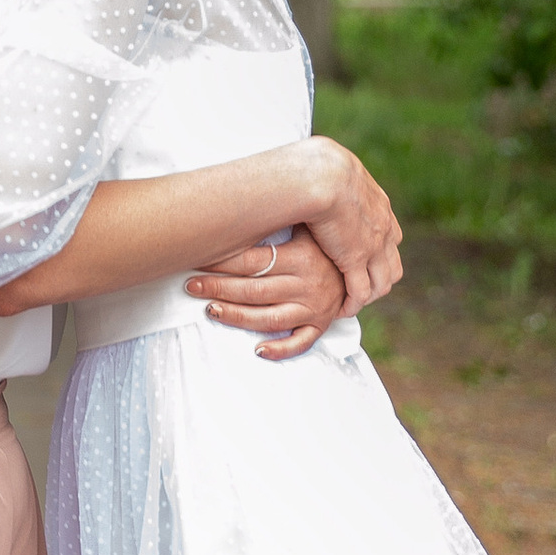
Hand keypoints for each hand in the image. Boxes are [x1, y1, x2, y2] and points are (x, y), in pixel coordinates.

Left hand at [187, 226, 349, 361]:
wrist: (364, 261)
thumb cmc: (326, 240)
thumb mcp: (308, 226)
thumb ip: (281, 219)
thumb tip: (241, 203)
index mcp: (301, 257)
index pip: (253, 261)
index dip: (222, 261)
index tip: (197, 258)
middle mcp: (307, 284)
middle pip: (253, 290)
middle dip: (218, 287)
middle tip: (191, 285)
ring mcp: (313, 308)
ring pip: (268, 318)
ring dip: (236, 316)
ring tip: (210, 310)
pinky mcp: (320, 325)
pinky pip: (300, 343)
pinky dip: (280, 349)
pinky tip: (258, 350)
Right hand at [295, 142, 402, 316]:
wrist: (323, 173)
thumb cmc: (319, 165)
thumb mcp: (336, 169)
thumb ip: (335, 180)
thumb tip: (320, 175)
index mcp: (380, 206)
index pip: (390, 237)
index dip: (377, 255)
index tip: (361, 264)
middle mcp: (384, 228)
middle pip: (392, 264)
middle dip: (378, 280)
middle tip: (359, 289)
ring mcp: (374, 246)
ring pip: (381, 283)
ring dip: (367, 296)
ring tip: (350, 304)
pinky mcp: (356, 260)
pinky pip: (360, 292)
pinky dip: (352, 304)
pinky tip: (341, 309)